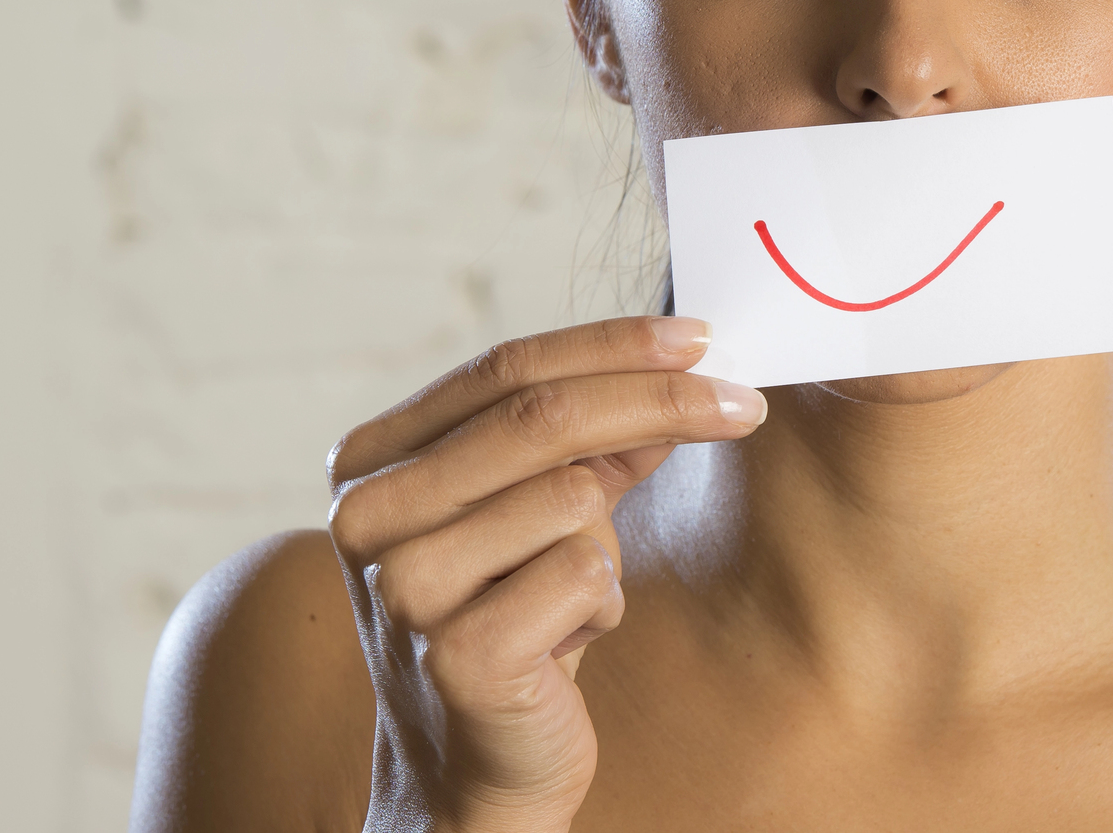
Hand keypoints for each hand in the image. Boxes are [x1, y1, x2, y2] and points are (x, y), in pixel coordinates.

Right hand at [326, 317, 764, 832]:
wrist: (475, 774)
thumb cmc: (513, 626)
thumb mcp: (545, 516)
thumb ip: (594, 443)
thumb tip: (685, 368)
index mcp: (371, 463)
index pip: (503, 368)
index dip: (611, 346)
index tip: (702, 338)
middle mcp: (366, 515)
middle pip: (541, 417)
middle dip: (662, 400)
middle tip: (745, 404)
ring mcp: (403, 586)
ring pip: (573, 496)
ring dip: (608, 547)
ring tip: (567, 602)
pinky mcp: (455, 653)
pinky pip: (585, 574)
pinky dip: (601, 604)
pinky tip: (561, 647)